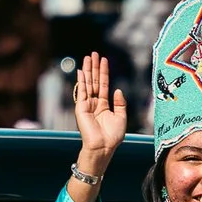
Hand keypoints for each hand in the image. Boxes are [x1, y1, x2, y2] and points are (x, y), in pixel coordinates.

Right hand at [70, 51, 126, 168]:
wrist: (103, 147)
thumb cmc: (112, 137)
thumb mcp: (121, 117)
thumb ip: (120, 103)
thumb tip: (117, 90)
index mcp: (103, 105)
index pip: (103, 84)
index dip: (104, 72)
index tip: (104, 60)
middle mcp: (94, 103)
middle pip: (94, 81)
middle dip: (94, 67)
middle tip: (94, 53)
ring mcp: (87, 105)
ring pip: (88, 83)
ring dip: (88, 70)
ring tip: (88, 57)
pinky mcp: (81, 108)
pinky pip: (81, 91)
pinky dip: (81, 80)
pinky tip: (81, 70)